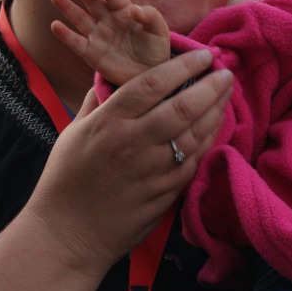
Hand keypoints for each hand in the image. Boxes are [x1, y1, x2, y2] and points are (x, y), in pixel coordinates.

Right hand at [27, 46, 232, 272]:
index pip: (153, 84)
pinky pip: (194, 161)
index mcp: (109, 122)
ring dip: (216, 111)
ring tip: (226, 94)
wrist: (66, 235)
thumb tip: (116, 73)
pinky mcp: (165, 194)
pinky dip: (208, 141)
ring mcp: (153, 171)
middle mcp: (134, 143)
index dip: (183, 65)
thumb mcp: (74, 132)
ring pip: (195, 134)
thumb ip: (98, 100)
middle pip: (183, 107)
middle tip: (226, 71)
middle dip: (210, 85)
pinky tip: (215, 127)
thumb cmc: (65, 181)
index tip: (203, 55)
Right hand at [51, 0, 170, 84]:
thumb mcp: (159, 31)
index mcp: (124, 11)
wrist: (150, 75)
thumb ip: (150, 16)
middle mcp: (108, 20)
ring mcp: (98, 36)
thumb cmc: (155, 49)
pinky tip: (55, 25)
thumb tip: (133, 9)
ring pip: (80, 19)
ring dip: (68, 8)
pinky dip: (65, 35)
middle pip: (93, 2)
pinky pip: (76, 43)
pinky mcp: (91, 54)